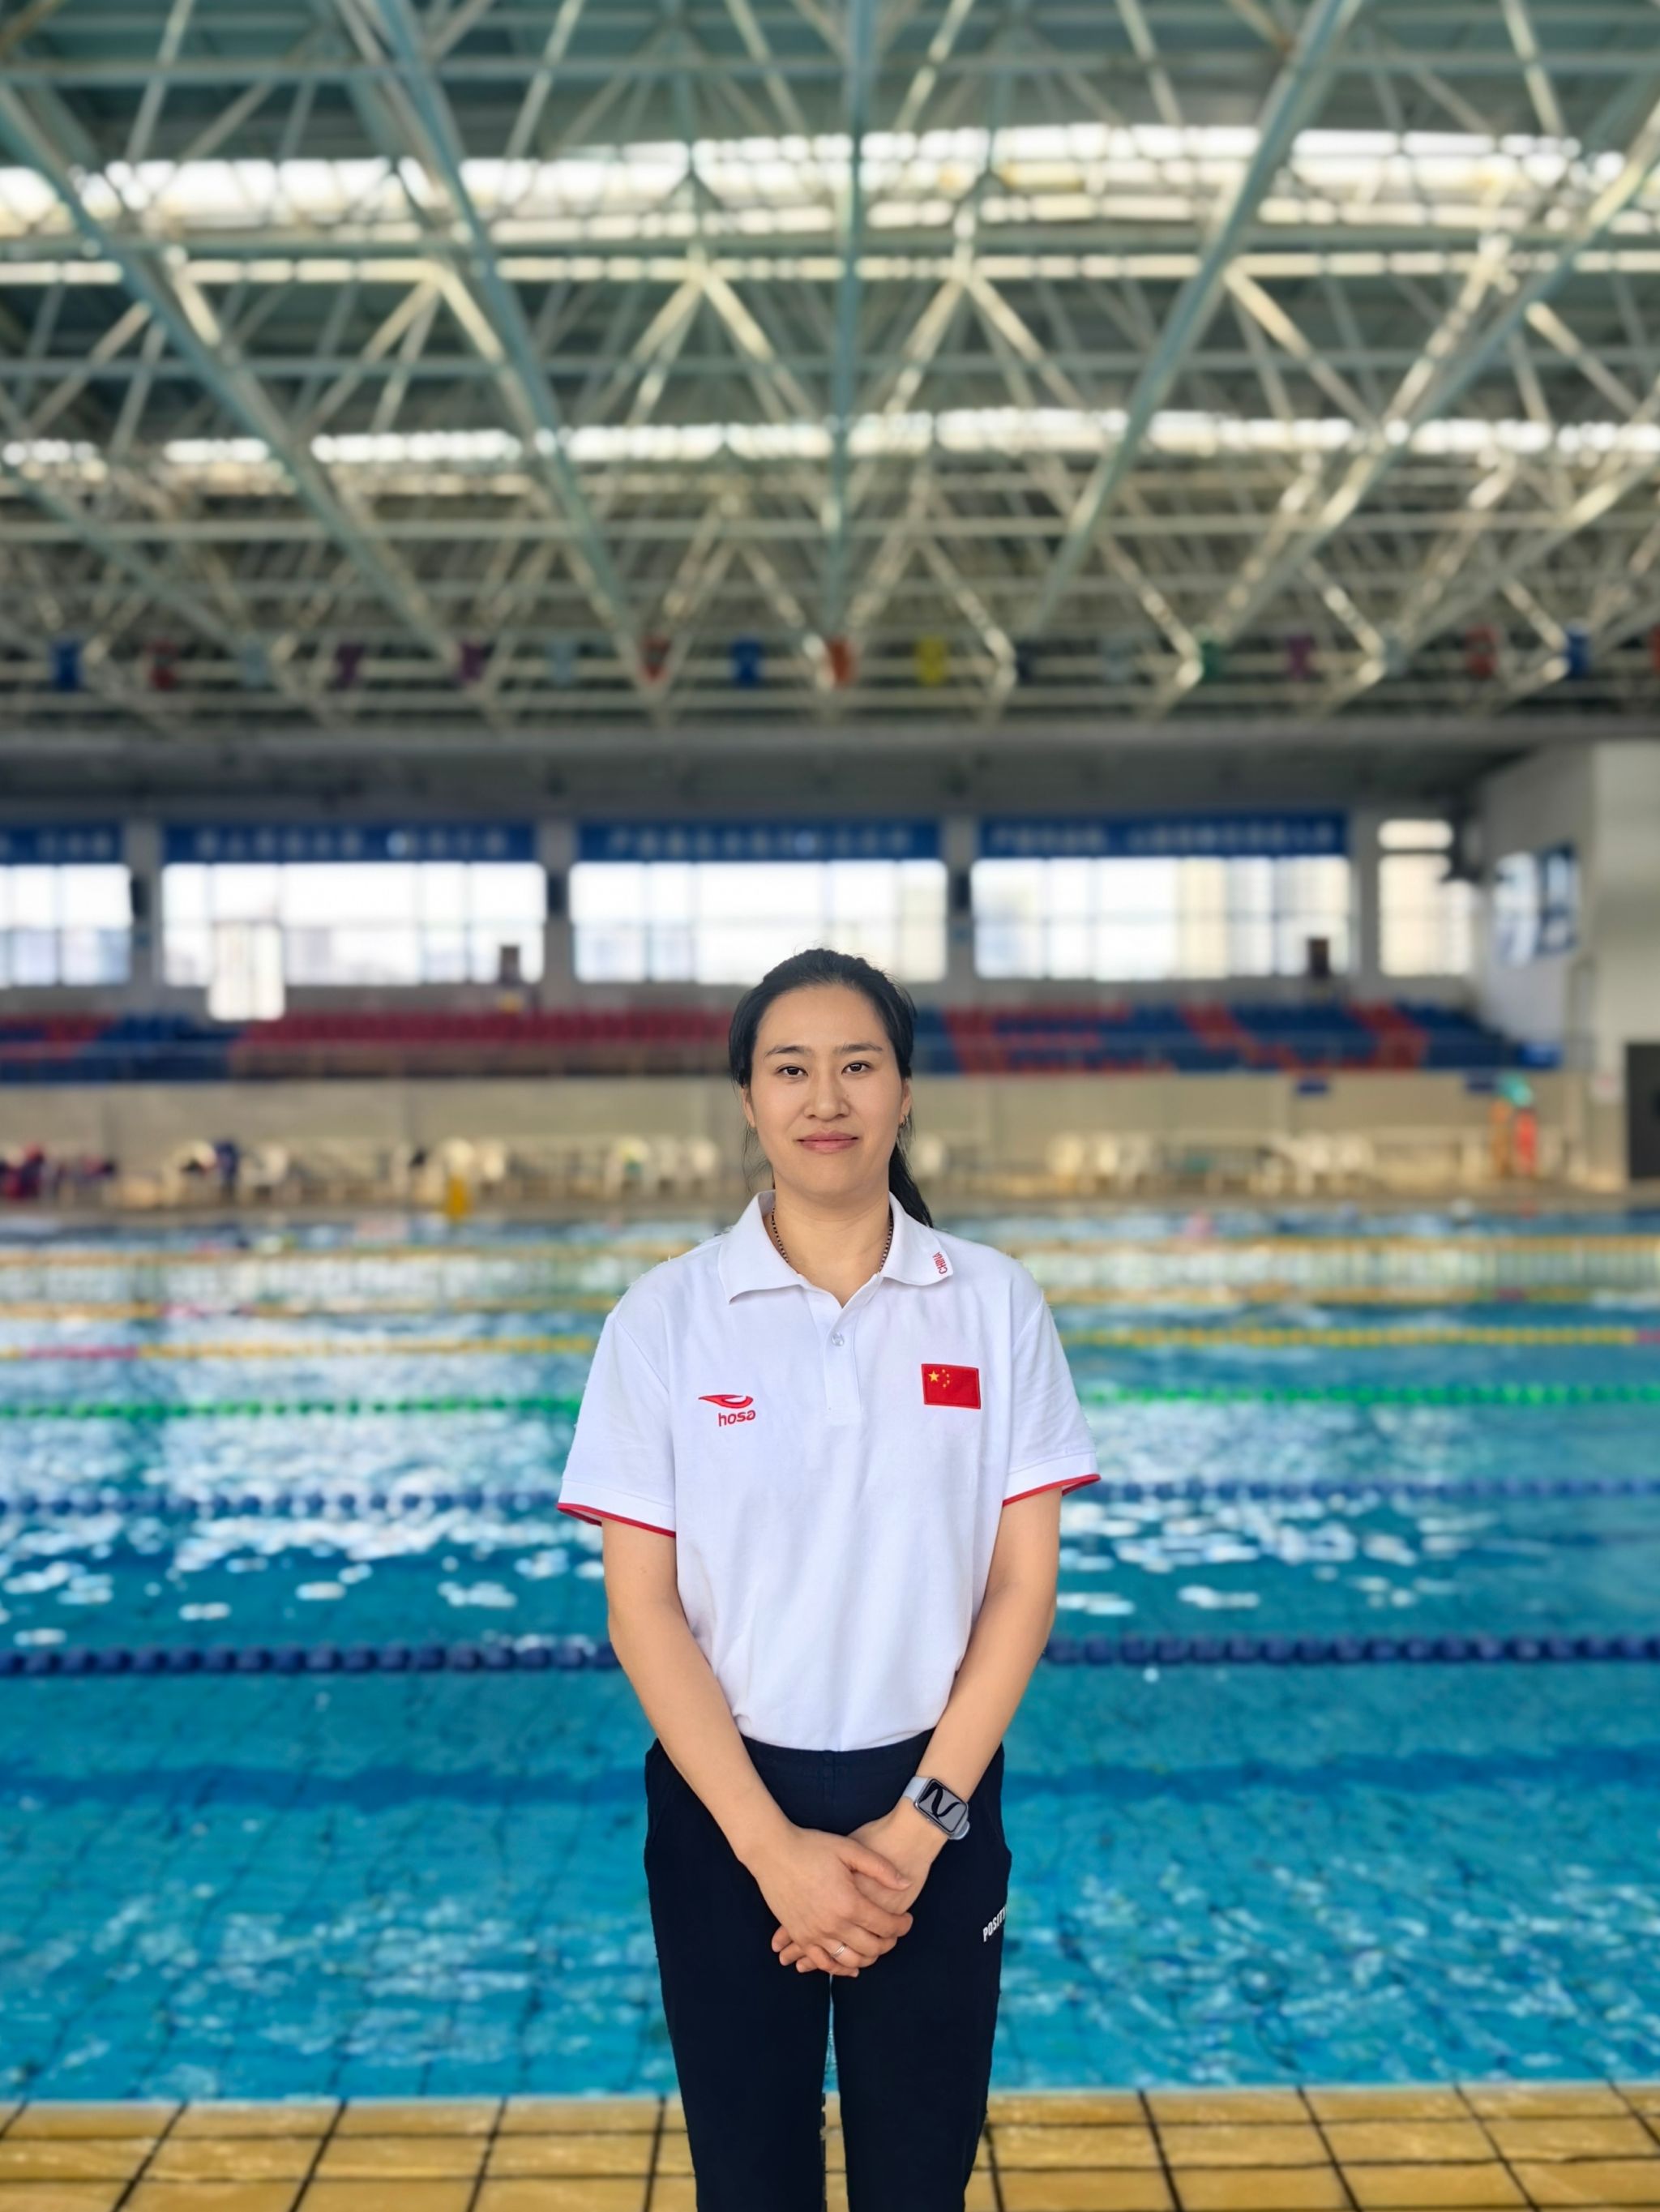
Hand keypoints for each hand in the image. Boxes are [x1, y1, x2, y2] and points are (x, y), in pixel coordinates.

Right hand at [746, 1823, 915, 1977]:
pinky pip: (823, 1963)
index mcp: (849, 1903)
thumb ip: (880, 1868)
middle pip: (871, 1948)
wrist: (772, 1851)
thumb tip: (906, 1884)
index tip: (907, 1920)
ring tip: (876, 1948)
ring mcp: (814, 1933)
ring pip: (849, 1960)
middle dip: (888, 1944)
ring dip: (867, 1959)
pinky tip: (851, 1966)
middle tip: (894, 1934)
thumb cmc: (812, 1846)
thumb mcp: (849, 1849)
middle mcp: (833, 1925)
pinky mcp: (799, 1936)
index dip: (902, 1926)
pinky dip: (839, 1969)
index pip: (885, 1926)